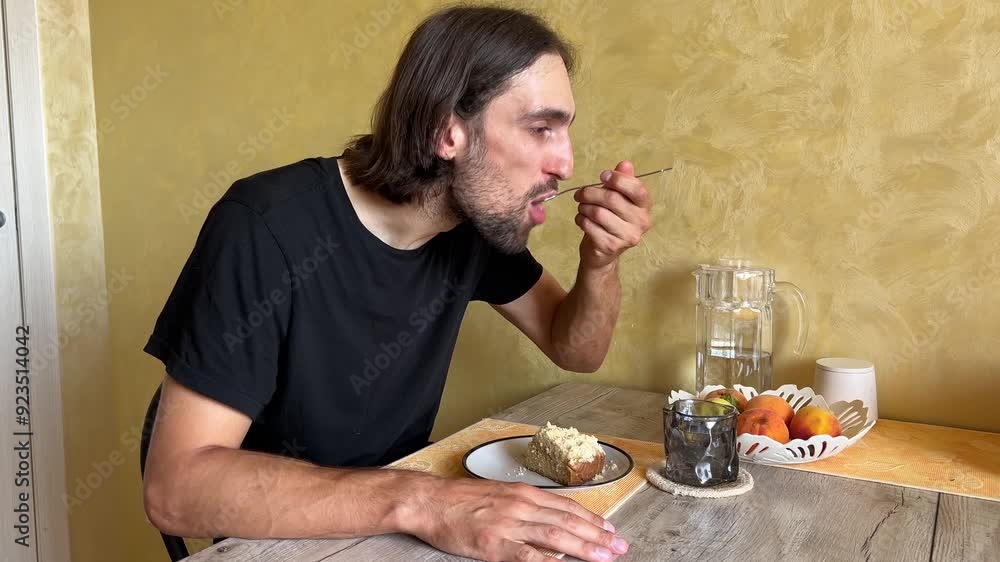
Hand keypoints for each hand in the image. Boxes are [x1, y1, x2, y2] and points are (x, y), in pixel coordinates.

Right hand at [411, 478, 628, 561]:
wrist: (429, 500)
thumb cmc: (458, 499)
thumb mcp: (497, 494)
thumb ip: (523, 506)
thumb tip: (548, 519)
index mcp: (522, 493)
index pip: (566, 507)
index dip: (591, 519)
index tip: (609, 529)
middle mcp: (521, 506)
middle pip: (567, 522)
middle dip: (597, 535)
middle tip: (619, 547)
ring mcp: (509, 525)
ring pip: (555, 537)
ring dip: (584, 547)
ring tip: (605, 556)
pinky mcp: (494, 544)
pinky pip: (527, 555)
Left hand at [574, 160, 652, 270]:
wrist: (602, 252)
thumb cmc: (610, 220)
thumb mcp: (617, 198)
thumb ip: (622, 181)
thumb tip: (625, 164)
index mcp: (645, 207)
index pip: (637, 189)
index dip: (618, 180)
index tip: (602, 176)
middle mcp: (641, 222)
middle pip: (612, 199)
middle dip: (591, 193)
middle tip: (580, 194)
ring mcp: (627, 236)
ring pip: (598, 212)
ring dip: (583, 207)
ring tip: (581, 208)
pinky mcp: (611, 246)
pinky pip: (590, 226)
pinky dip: (580, 220)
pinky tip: (581, 219)